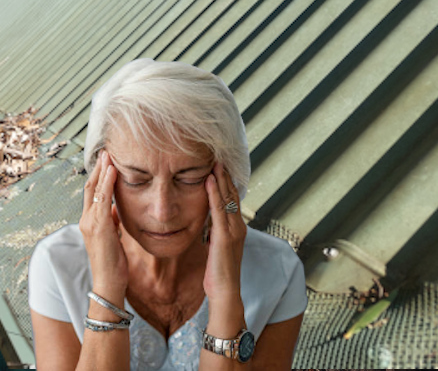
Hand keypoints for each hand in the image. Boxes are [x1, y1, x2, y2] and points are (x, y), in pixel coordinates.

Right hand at [79, 150, 127, 298]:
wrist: (108, 283)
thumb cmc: (113, 264)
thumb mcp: (113, 238)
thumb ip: (112, 222)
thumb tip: (116, 209)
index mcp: (89, 222)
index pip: (92, 193)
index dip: (98, 176)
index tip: (106, 161)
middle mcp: (86, 219)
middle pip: (90, 187)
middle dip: (98, 168)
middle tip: (105, 151)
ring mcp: (90, 222)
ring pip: (94, 189)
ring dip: (102, 170)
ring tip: (108, 155)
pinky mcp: (99, 226)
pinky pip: (102, 199)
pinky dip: (107, 183)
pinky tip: (113, 171)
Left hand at [202, 162, 245, 303]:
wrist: (225, 291)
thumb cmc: (218, 272)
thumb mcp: (216, 246)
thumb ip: (214, 232)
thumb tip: (208, 220)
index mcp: (236, 228)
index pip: (232, 200)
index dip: (227, 183)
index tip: (220, 167)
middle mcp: (238, 226)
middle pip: (232, 195)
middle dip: (226, 175)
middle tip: (218, 156)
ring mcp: (233, 230)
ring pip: (227, 198)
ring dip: (221, 179)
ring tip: (215, 162)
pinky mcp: (225, 236)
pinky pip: (218, 209)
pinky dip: (214, 192)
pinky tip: (210, 180)